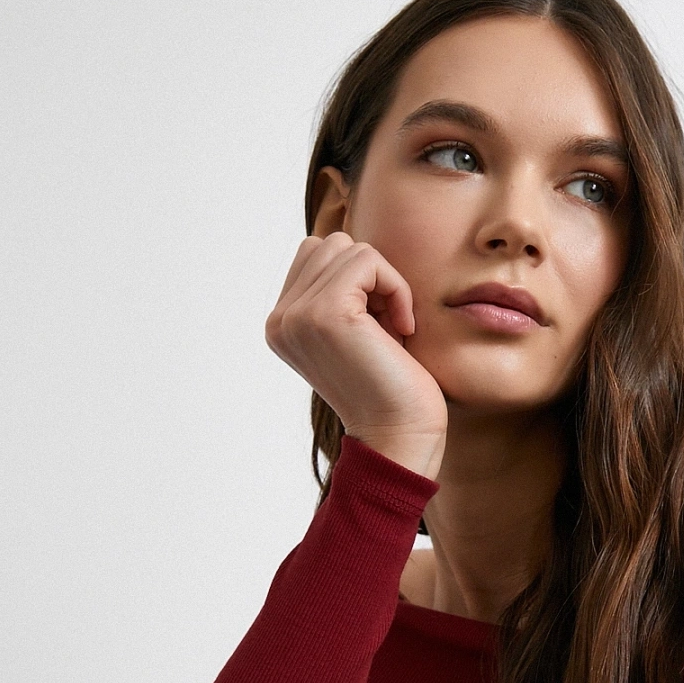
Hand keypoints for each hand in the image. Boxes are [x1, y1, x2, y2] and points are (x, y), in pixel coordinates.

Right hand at [266, 233, 447, 479]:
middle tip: (388, 325)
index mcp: (282, 325)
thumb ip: (340, 292)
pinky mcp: (326, 312)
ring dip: (384, 282)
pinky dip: (396, 288)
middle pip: (329, 244)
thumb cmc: (392, 389)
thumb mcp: (356, 332)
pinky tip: (403, 329)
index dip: (358, 280)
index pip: (314, 255)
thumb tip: (349, 246)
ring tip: (394, 328)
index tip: (378, 327)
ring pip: (348, 247)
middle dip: (369, 277)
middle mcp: (280, 320)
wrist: (399, 438)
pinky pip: (368, 260)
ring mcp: (298, 315)